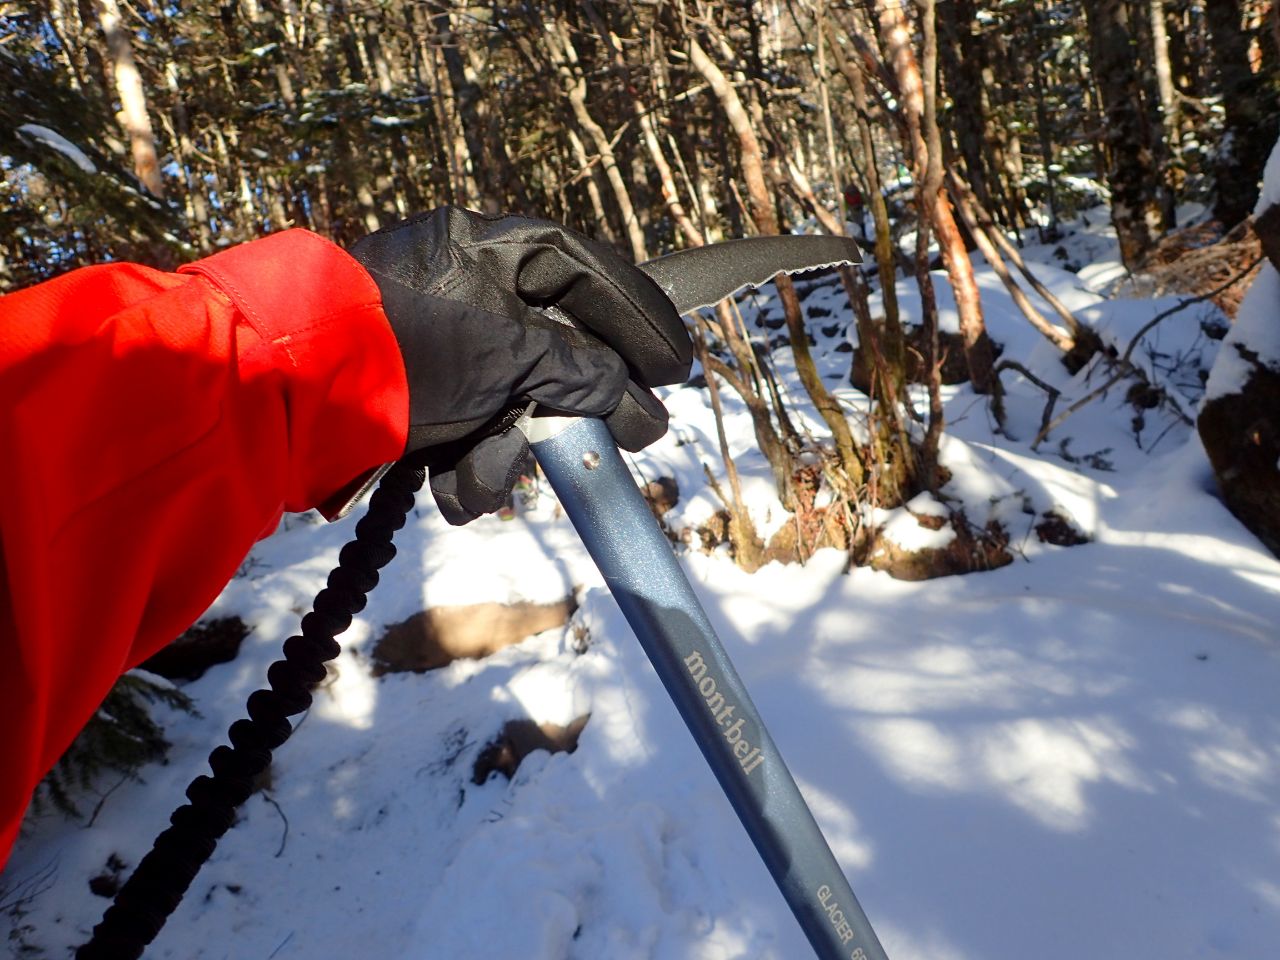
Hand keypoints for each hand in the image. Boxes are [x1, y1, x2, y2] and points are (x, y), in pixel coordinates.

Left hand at [350, 207, 690, 523]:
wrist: (288, 395)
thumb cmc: (407, 350)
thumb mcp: (509, 354)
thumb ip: (578, 370)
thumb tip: (630, 395)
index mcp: (485, 249)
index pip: (582, 270)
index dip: (636, 315)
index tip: (674, 363)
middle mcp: (463, 290)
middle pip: (552, 346)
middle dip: (579, 403)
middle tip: (636, 432)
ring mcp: (435, 345)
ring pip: (508, 399)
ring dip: (507, 449)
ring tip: (488, 478)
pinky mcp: (409, 395)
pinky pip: (463, 428)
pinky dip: (465, 463)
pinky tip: (456, 489)